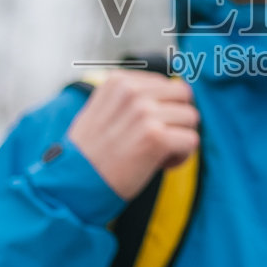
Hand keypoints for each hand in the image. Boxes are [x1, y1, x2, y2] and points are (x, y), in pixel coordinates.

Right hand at [67, 72, 199, 199]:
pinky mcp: (156, 137)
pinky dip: (181, 157)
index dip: (163, 109)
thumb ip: (131, 98)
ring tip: (156, 154)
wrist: (74, 185)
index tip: (145, 130)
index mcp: (119, 81)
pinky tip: (161, 165)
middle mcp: (133, 92)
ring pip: (191, 118)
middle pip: (184, 96)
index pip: (167, 84)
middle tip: (158, 141)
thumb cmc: (90, 154)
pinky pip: (192, 140)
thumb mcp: (101, 110)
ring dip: (180, 139)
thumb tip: (171, 92)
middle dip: (177, 119)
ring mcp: (145, 113)